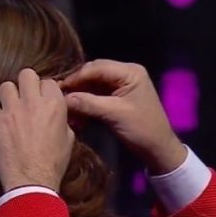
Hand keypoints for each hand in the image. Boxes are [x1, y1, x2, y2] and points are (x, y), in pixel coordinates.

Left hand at [0, 68, 74, 191]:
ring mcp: (11, 110)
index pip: (48, 81)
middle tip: (24, 98)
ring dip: (8, 96)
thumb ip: (62, 119)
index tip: (41, 100)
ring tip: (10, 109)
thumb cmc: (53, 163)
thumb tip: (58, 113)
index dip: (44, 91)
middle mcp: (32, 102)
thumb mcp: (69, 139)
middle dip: (26, 84)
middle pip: (26, 74)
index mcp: (54, 104)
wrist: (31, 181)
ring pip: (6, 86)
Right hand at [60, 59, 186, 173]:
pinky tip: (77, 115)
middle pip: (93, 73)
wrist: (158, 148)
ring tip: (66, 108)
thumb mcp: (114, 115)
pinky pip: (97, 95)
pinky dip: (86, 104)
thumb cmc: (142, 128)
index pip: (96, 67)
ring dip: (80, 96)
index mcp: (129, 72)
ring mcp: (121, 85)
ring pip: (93, 85)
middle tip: (59, 97)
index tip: (58, 89)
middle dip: (77, 86)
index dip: (76, 77)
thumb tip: (63, 99)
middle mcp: (125, 73)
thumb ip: (89, 103)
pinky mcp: (117, 97)